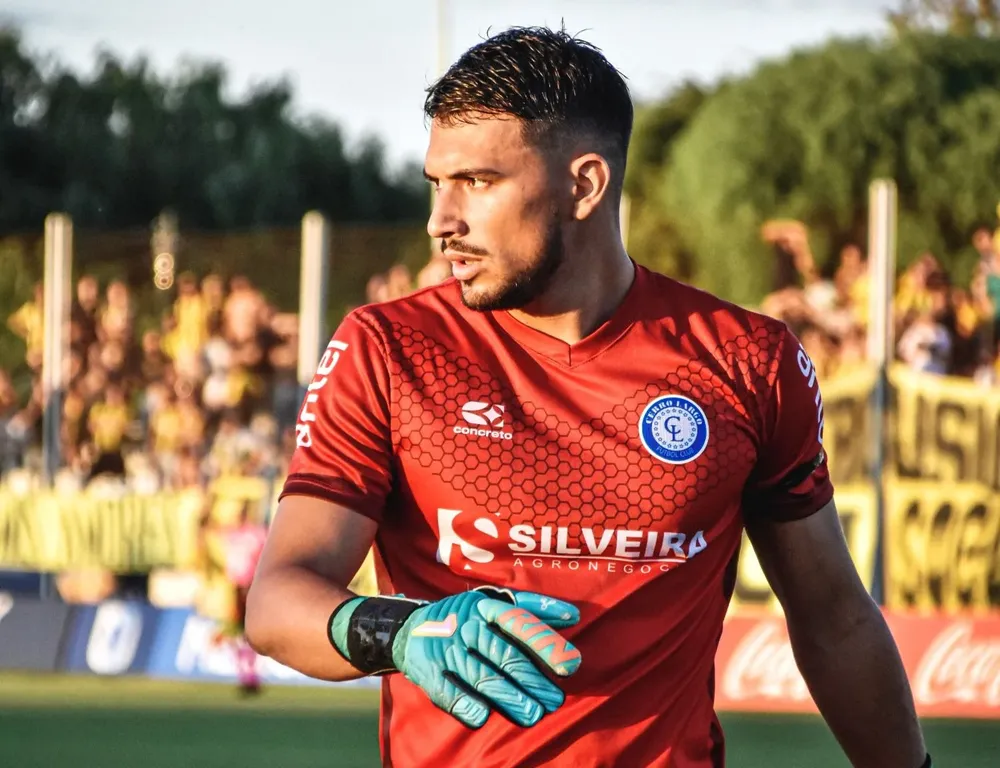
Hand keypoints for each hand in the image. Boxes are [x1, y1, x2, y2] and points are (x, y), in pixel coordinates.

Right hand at [392, 587, 581, 727]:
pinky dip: (466, 705)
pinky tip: (483, 717)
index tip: (571, 664)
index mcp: (485, 607)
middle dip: (532, 680)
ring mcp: (446, 648)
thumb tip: (572, 616)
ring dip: (509, 699)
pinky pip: (449, 692)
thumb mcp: (493, 606)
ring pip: (482, 677)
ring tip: (533, 715)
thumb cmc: (467, 619)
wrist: (410, 629)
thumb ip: (531, 611)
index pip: (520, 623)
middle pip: (505, 655)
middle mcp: (466, 625)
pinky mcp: (428, 671)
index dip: (545, 643)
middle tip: (554, 701)